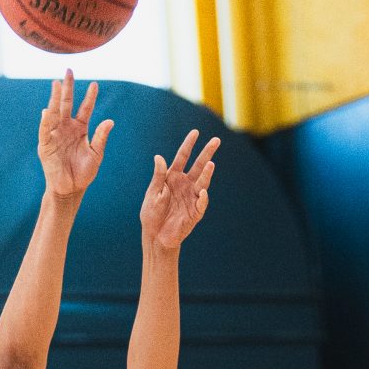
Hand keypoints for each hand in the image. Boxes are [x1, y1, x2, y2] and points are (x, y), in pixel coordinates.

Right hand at [38, 74, 111, 202]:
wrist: (70, 190)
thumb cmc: (83, 174)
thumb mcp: (96, 154)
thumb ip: (101, 138)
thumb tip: (110, 121)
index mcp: (80, 129)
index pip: (85, 109)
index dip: (90, 97)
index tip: (95, 84)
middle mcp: (67, 128)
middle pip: (67, 104)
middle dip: (67, 88)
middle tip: (69, 71)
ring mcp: (55, 135)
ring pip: (55, 113)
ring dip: (55, 99)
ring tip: (56, 83)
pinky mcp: (46, 145)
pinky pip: (45, 131)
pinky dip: (46, 121)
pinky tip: (47, 110)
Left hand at [140, 129, 218, 253]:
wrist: (156, 236)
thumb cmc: (152, 214)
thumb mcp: (152, 193)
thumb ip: (158, 176)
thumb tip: (159, 157)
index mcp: (172, 177)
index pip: (182, 157)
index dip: (188, 145)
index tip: (195, 132)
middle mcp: (184, 184)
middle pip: (198, 165)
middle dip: (207, 153)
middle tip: (216, 140)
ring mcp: (191, 197)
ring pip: (202, 181)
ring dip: (207, 174)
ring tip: (211, 164)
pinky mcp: (195, 211)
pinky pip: (201, 203)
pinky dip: (203, 197)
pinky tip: (202, 191)